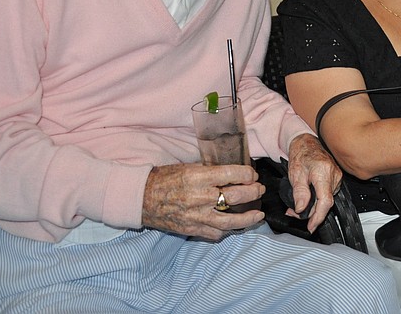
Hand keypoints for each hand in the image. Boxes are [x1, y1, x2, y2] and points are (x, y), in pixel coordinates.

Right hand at [142, 163, 264, 240]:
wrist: (142, 198)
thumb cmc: (165, 179)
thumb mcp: (189, 167)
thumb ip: (211, 172)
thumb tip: (234, 173)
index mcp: (198, 177)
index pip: (232, 174)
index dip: (248, 174)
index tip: (252, 174)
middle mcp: (199, 197)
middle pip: (236, 197)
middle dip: (253, 192)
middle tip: (259, 189)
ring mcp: (197, 216)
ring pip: (231, 221)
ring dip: (248, 218)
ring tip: (258, 214)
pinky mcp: (192, 230)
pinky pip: (216, 233)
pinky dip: (228, 229)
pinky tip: (235, 225)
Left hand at [285, 133, 342, 231]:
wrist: (307, 142)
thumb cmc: (301, 154)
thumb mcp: (295, 174)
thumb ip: (299, 193)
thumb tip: (301, 210)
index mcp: (323, 173)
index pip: (325, 201)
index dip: (318, 217)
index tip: (311, 226)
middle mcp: (334, 175)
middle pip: (326, 202)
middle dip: (310, 212)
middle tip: (294, 213)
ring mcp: (337, 176)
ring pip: (327, 199)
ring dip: (313, 206)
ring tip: (299, 206)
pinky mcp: (337, 178)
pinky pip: (328, 194)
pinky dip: (318, 199)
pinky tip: (308, 199)